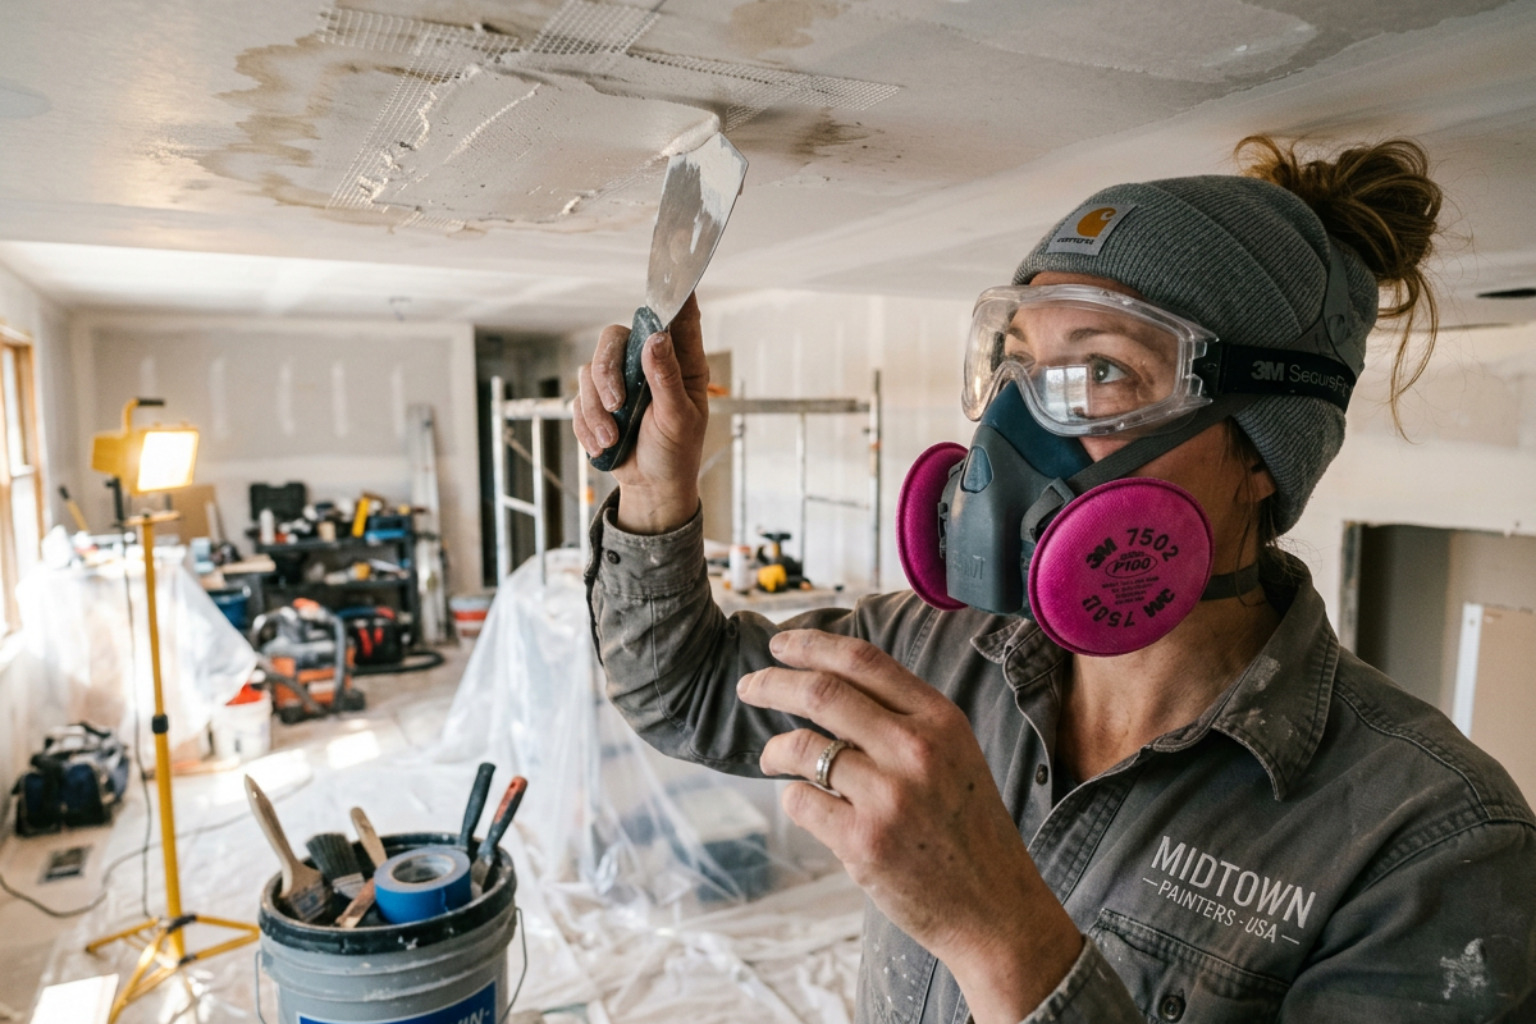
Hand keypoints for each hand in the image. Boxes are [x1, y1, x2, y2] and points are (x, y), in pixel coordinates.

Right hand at [573, 293, 707, 532]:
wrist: (651, 486)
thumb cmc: (675, 452)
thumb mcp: (678, 418)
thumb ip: (666, 378)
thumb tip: (657, 337)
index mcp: (681, 362)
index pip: (678, 317)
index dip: (674, 292)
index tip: (674, 266)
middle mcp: (647, 362)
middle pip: (614, 338)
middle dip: (607, 372)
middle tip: (615, 404)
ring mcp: (620, 379)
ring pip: (591, 370)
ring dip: (596, 411)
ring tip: (613, 439)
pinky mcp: (597, 399)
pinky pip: (578, 399)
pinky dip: (588, 425)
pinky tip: (605, 444)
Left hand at [737, 629, 1082, 1023]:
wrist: (995, 910)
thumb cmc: (968, 830)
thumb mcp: (954, 755)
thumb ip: (902, 719)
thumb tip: (830, 685)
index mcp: (940, 720)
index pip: (863, 660)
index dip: (812, 645)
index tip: (779, 644)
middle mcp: (915, 749)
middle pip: (821, 693)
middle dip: (772, 684)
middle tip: (748, 687)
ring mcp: (888, 796)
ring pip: (801, 747)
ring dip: (774, 750)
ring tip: (771, 758)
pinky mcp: (863, 842)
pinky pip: (800, 801)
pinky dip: (791, 798)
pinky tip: (806, 804)